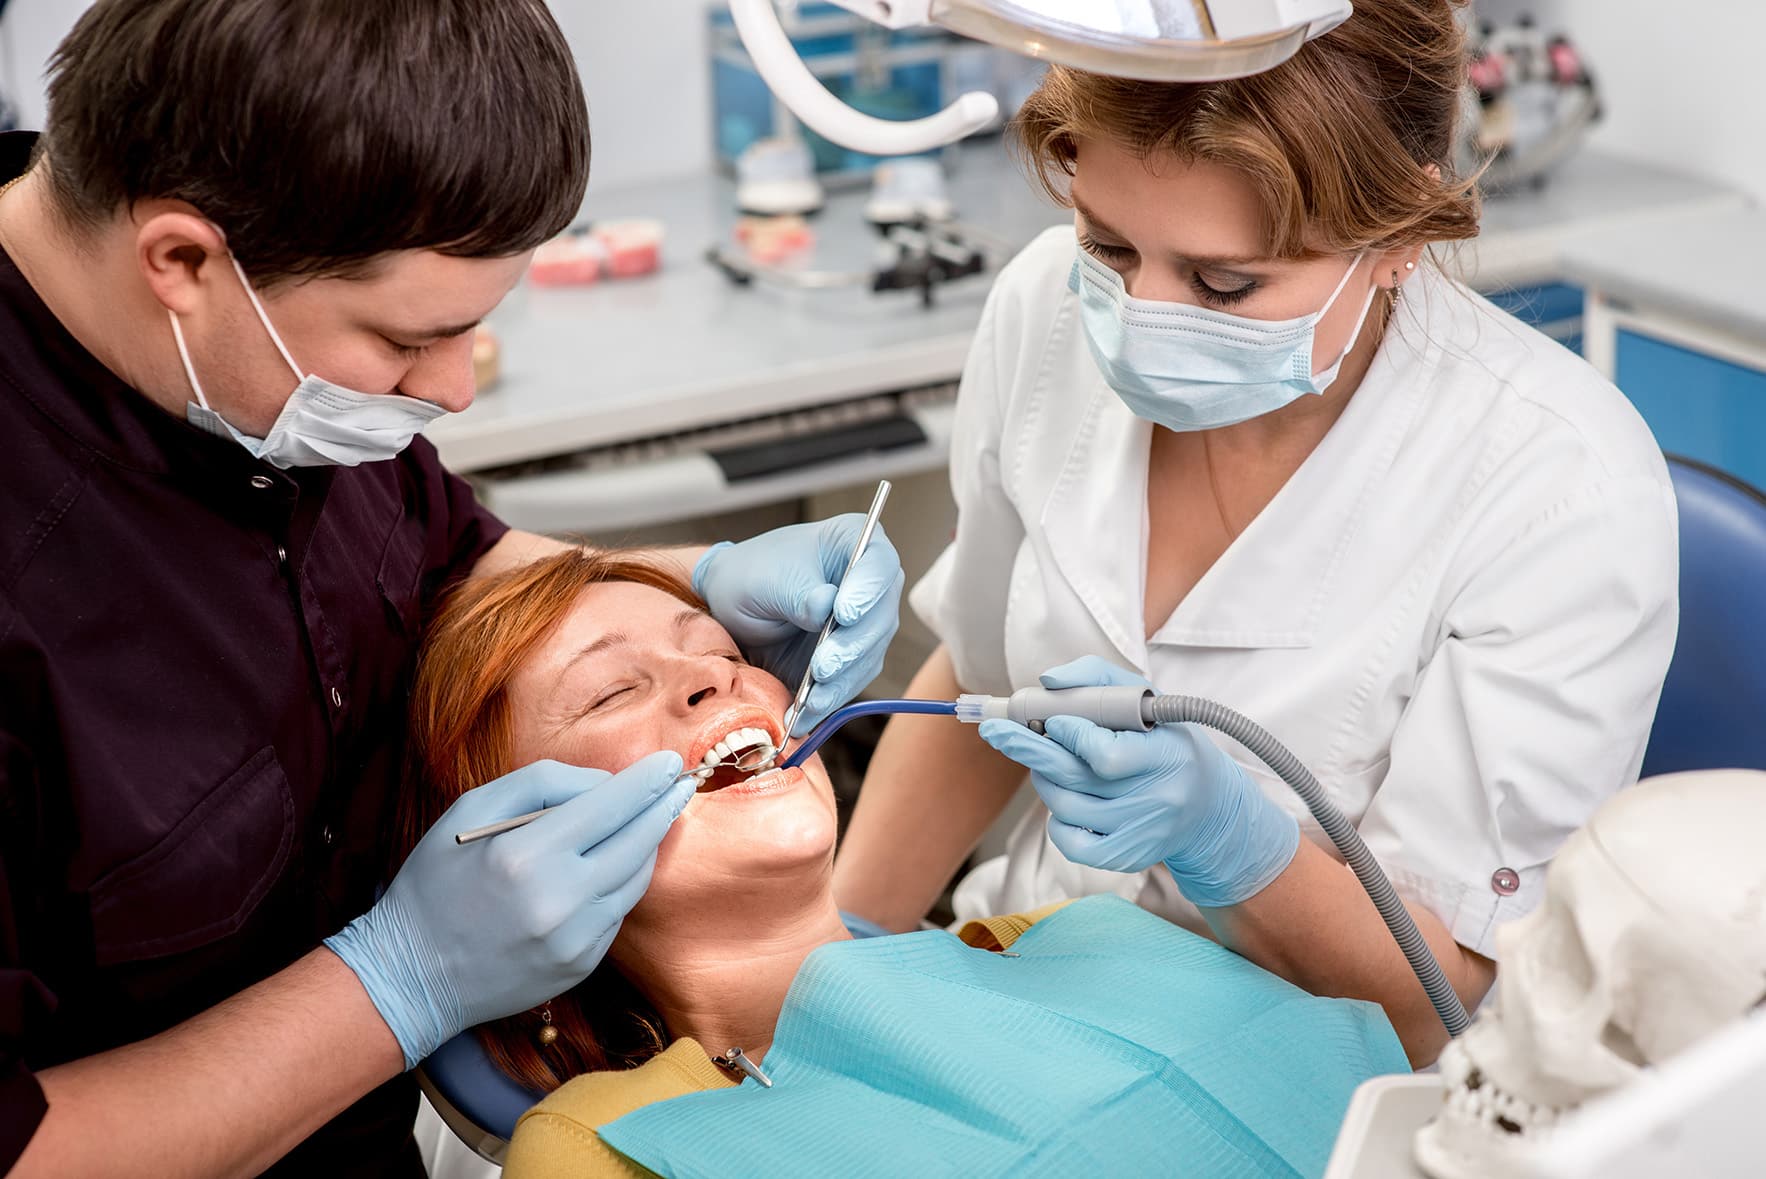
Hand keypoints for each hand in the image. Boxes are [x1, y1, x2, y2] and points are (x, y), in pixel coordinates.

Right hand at [325, 753, 694, 1067]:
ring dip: (647, 844)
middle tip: (680, 784)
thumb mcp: (470, 812)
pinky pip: (617, 912)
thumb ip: (541, 784)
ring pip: (635, 878)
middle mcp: (558, 899)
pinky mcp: (581, 965)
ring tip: (651, 819)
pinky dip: (621, 883)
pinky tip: (615, 864)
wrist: (411, 974)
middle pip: (637, 841)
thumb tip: (603, 782)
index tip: (668, 761)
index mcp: (525, 854)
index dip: (645, 781)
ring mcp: (575, 939)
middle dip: (663, 807)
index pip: (610, 805)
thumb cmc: (436, 883)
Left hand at [693, 517, 903, 734]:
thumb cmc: (749, 575)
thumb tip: (826, 610)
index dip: (868, 589)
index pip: (878, 562)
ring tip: (811, 699)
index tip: (845, 613)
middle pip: (881, 616)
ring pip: (869, 654)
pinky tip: (807, 711)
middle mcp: (868, 582)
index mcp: (851, 543)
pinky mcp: (853, 657)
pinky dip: (829, 698)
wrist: (733, 605)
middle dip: (852, 646)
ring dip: (841, 681)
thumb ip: (800, 593)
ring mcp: (865, 622)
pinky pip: (851, 680)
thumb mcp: (766, 578)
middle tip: (823, 666)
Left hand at [976, 656, 1298, 908]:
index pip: (1104, 754)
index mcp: (1165, 755)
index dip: (1071, 735)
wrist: (1208, 807)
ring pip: (1064, 807)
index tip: (1054, 720)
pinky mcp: (1127, 858)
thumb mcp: (1145, 700)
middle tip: (997, 731)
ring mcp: (1140, 833)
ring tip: (1050, 763)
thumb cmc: (1166, 742)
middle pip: (1073, 779)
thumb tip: (1048, 681)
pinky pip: (1070, 843)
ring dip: (1044, 779)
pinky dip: (1056, 821)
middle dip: (1028, 749)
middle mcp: (1156, 800)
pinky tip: (1064, 802)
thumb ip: (1096, 678)